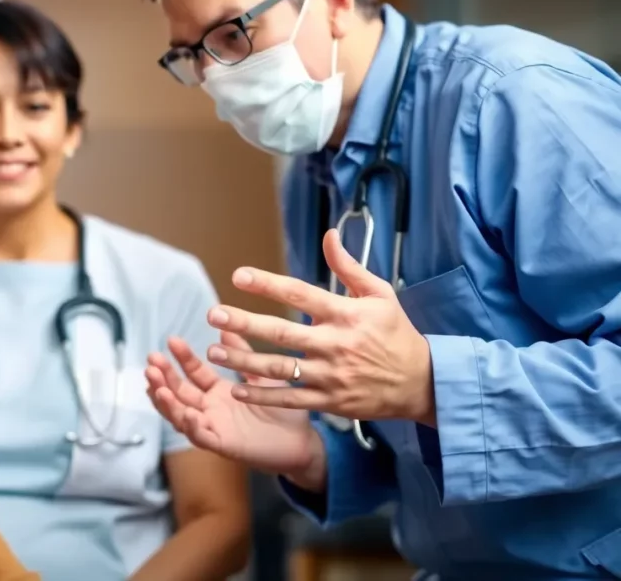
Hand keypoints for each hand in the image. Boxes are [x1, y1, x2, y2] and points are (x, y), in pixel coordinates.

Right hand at [146, 332, 325, 484]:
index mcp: (218, 392)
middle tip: (151, 361)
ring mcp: (214, 427)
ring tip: (157, 386)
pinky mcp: (223, 445)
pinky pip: (202, 437)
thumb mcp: (261, 375)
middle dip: (162, 377)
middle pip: (179, 393)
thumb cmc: (284, 409)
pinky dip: (192, 427)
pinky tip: (187, 413)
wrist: (303, 442)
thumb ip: (243, 354)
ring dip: (166, 402)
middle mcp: (210, 409)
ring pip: (181, 416)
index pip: (193, 373)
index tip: (172, 340)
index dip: (181, 358)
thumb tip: (226, 328)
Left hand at [204, 229, 435, 425]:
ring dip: (245, 361)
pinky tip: (237, 390)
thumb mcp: (380, 294)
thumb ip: (349, 266)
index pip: (301, 294)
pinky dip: (264, 396)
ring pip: (281, 368)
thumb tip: (329, 234)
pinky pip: (291, 399)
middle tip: (214, 315)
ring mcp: (332, 375)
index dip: (268, 284)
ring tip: (214, 352)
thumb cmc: (396, 333)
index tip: (239, 275)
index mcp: (346, 314)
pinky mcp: (331, 401)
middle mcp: (336, 344)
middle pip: (283, 333)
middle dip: (246, 323)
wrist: (421, 382)